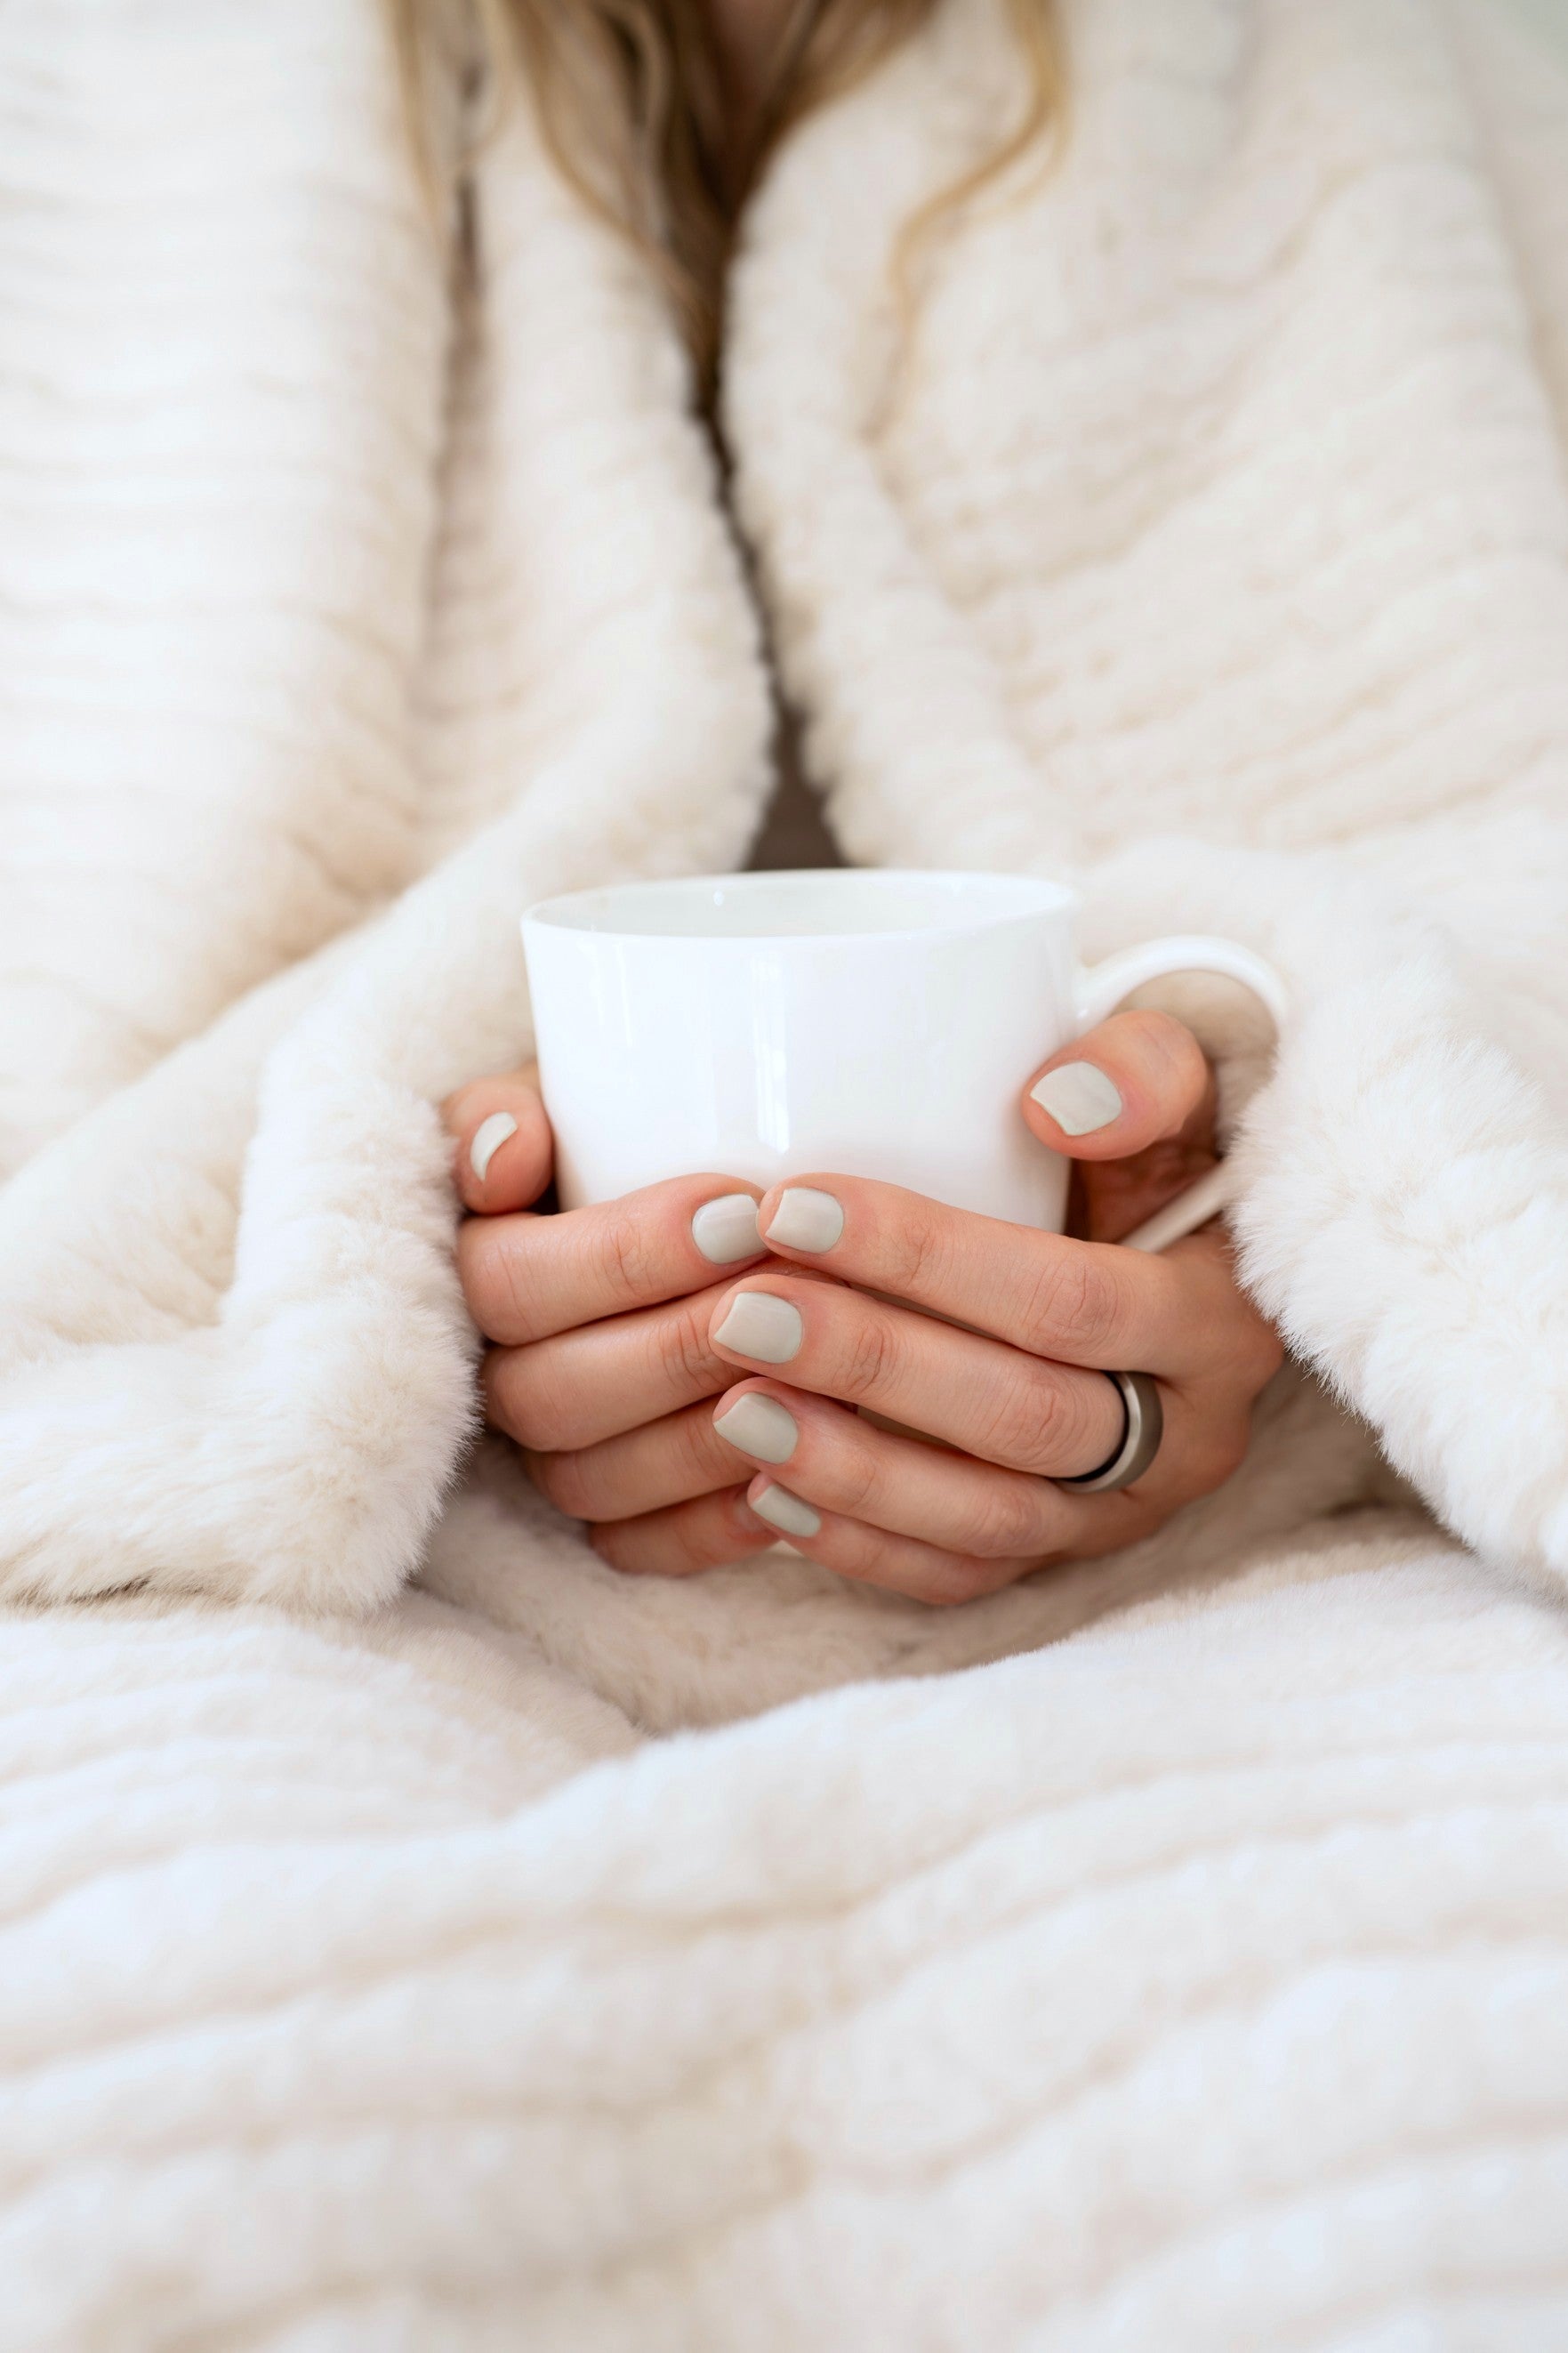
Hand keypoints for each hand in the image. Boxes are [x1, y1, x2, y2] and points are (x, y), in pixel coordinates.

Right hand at [444, 1066, 785, 1568]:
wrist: (700, 1211)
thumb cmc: (632, 1139)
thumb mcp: (572, 1097)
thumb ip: (512, 1109)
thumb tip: (503, 1161)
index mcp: (470, 1270)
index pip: (508, 1284)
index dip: (622, 1257)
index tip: (741, 1210)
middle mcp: (492, 1377)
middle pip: (551, 1394)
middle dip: (677, 1347)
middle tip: (787, 1295)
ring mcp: (547, 1459)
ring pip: (591, 1482)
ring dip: (703, 1440)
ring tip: (812, 1386)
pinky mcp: (607, 1521)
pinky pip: (635, 1552)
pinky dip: (709, 1531)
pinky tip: (797, 1486)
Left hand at [546, 1012, 1282, 1600]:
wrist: (1172, 1237)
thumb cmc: (1146, 1144)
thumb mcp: (1175, 1076)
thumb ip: (1140, 1065)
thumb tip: (1055, 1106)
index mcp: (1222, 1319)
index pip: (1073, 1302)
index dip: (931, 1259)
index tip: (792, 1207)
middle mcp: (1189, 1436)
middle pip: (1025, 1420)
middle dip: (873, 1366)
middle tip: (737, 1313)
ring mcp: (1124, 1510)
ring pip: (991, 1521)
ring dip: (854, 1470)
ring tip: (732, 1408)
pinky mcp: (1060, 1554)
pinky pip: (962, 1578)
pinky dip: (863, 1545)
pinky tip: (765, 1491)